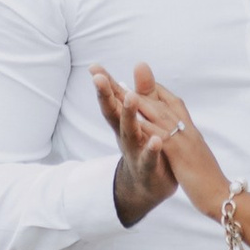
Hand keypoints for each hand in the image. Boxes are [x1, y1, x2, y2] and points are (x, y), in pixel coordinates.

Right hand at [91, 62, 177, 226]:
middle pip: (114, 114)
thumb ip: (144, 92)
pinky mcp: (148, 168)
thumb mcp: (143, 117)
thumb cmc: (145, 146)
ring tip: (131, 96)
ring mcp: (135, 152)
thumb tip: (140, 63)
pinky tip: (156, 140)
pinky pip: (149, 158)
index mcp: (124, 122)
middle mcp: (126, 135)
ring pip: (130, 132)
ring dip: (129, 115)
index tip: (93, 67)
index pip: (113, 100)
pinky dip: (151, 149)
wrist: (148, 186)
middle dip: (106, 95)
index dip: (104, 84)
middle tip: (99, 78)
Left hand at [125, 64, 229, 220]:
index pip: (172, 102)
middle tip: (115, 76)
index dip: (154, 90)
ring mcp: (183, 138)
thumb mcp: (195, 154)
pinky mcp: (179, 153)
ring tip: (116, 87)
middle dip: (139, 88)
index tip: (139, 78)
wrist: (222, 194)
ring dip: (137, 100)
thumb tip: (179, 134)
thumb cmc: (209, 178)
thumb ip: (186, 140)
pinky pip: (159, 135)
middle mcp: (186, 128)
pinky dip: (145, 126)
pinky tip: (131, 119)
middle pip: (160, 102)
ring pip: (158, 113)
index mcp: (190, 129)